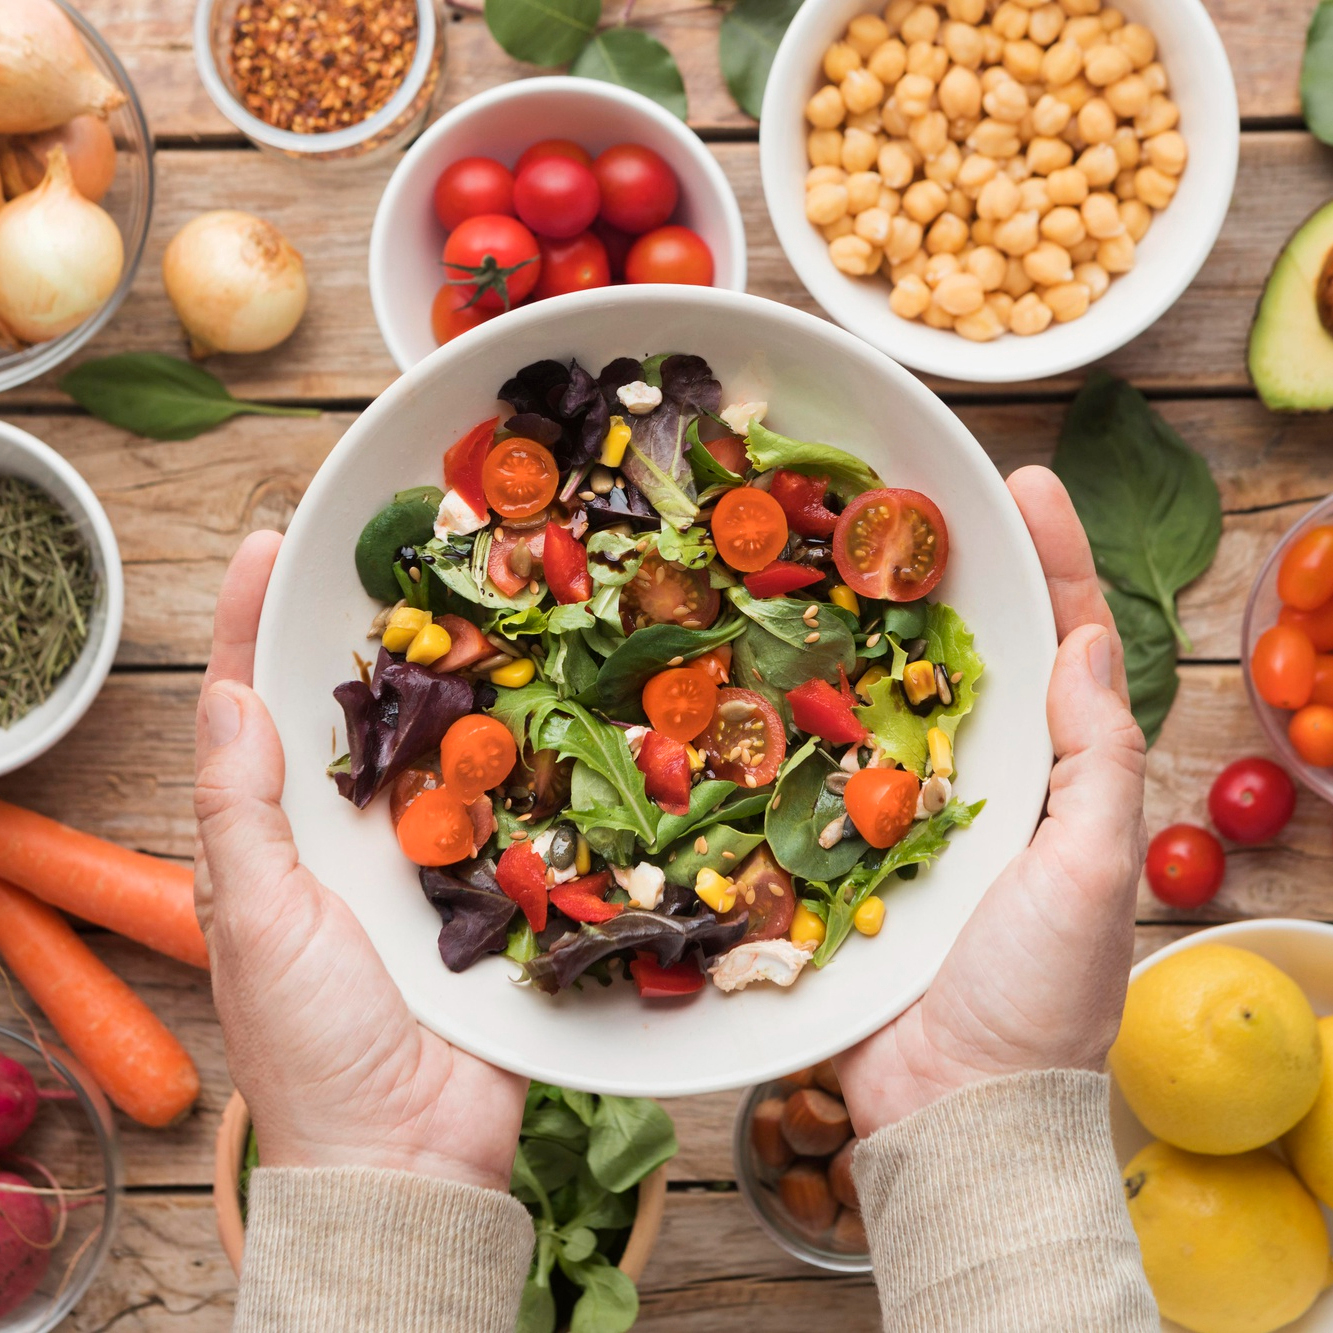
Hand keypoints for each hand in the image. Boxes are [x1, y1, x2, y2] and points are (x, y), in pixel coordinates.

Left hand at [194, 532, 525, 1191]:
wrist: (409, 1148)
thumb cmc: (310, 1042)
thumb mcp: (254, 921)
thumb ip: (239, 812)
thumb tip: (225, 697)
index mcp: (275, 838)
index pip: (252, 710)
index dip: (249, 627)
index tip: (266, 547)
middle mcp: (349, 834)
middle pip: (353, 710)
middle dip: (366, 629)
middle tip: (397, 545)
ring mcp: (427, 856)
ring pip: (437, 744)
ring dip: (454, 676)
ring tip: (479, 594)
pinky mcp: (492, 883)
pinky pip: (508, 803)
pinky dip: (523, 751)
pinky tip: (547, 694)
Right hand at [836, 466, 1146, 1135]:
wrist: (947, 1105)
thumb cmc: (1036, 996)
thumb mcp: (1087, 873)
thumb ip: (1095, 762)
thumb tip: (1086, 646)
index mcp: (1053, 779)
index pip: (1065, 647)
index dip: (1052, 562)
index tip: (1025, 484)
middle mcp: (979, 782)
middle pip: (966, 654)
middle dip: (941, 574)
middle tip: (898, 496)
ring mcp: (902, 812)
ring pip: (881, 698)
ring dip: (856, 630)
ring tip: (823, 551)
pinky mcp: (838, 848)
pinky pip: (815, 766)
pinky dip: (794, 714)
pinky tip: (760, 663)